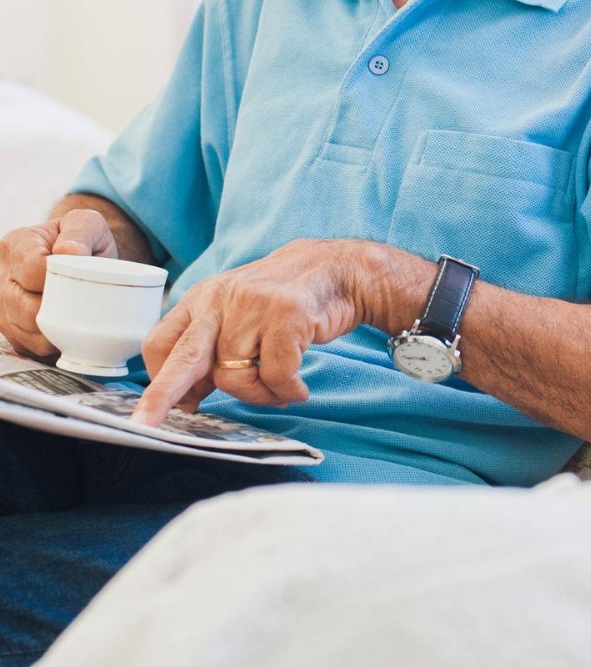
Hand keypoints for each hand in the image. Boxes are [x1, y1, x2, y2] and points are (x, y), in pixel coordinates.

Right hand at [0, 211, 117, 357]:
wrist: (78, 257)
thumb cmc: (83, 239)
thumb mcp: (88, 223)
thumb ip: (81, 230)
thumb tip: (69, 251)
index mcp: (16, 244)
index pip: (33, 269)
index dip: (60, 279)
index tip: (82, 279)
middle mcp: (1, 275)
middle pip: (26, 306)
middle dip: (60, 308)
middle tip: (87, 303)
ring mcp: (1, 305)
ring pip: (26, 330)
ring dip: (56, 329)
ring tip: (80, 316)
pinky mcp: (9, 328)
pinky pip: (29, 345)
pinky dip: (52, 343)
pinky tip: (69, 330)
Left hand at [132, 238, 381, 425]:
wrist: (341, 269)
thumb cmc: (287, 298)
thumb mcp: (240, 311)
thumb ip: (213, 345)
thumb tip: (189, 396)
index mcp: (204, 298)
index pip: (162, 341)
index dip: (159, 379)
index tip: (159, 407)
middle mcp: (223, 299)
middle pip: (185, 357)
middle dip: (162, 395)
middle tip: (146, 423)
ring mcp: (255, 306)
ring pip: (236, 377)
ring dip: (259, 395)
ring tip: (280, 389)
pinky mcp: (287, 316)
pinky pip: (276, 376)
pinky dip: (287, 391)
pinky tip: (298, 388)